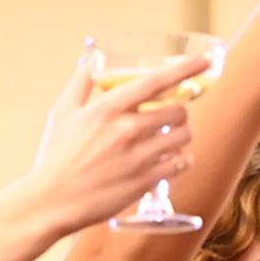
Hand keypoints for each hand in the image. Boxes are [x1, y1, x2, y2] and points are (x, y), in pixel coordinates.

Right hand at [28, 58, 200, 231]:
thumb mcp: (63, 113)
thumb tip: (88, 62)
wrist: (52, 201)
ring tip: (171, 139)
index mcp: (108, 108)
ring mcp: (138, 156)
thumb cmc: (57, 156)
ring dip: (183, 136)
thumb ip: (80, 84)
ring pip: (184, 136)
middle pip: (179, 110)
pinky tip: (172, 159)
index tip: (207, 60)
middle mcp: (126, 129)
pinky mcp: (145, 181)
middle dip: (180, 113)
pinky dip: (182, 159)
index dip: (186, 68)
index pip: (156, 80)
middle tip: (171, 119)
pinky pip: (181, 163)